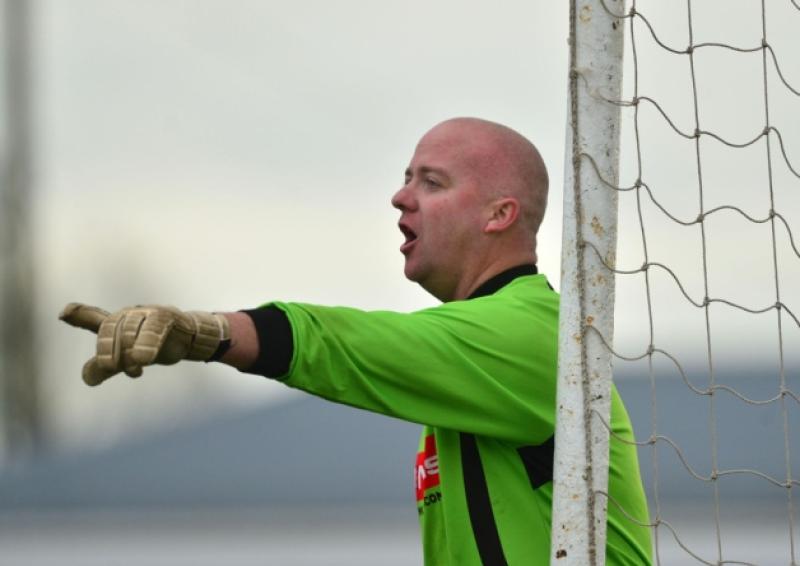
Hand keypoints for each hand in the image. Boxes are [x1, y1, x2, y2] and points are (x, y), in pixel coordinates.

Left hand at [59, 303, 229, 385]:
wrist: (189, 338)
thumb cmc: (153, 345)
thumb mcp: (127, 357)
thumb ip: (105, 366)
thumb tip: (88, 378)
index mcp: (117, 322)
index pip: (96, 319)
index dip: (79, 314)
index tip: (64, 313)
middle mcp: (130, 313)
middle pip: (111, 328)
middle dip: (107, 348)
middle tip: (110, 368)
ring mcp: (148, 313)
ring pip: (132, 328)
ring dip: (129, 350)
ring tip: (134, 372)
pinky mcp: (168, 316)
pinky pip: (154, 327)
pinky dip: (147, 343)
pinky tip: (143, 360)